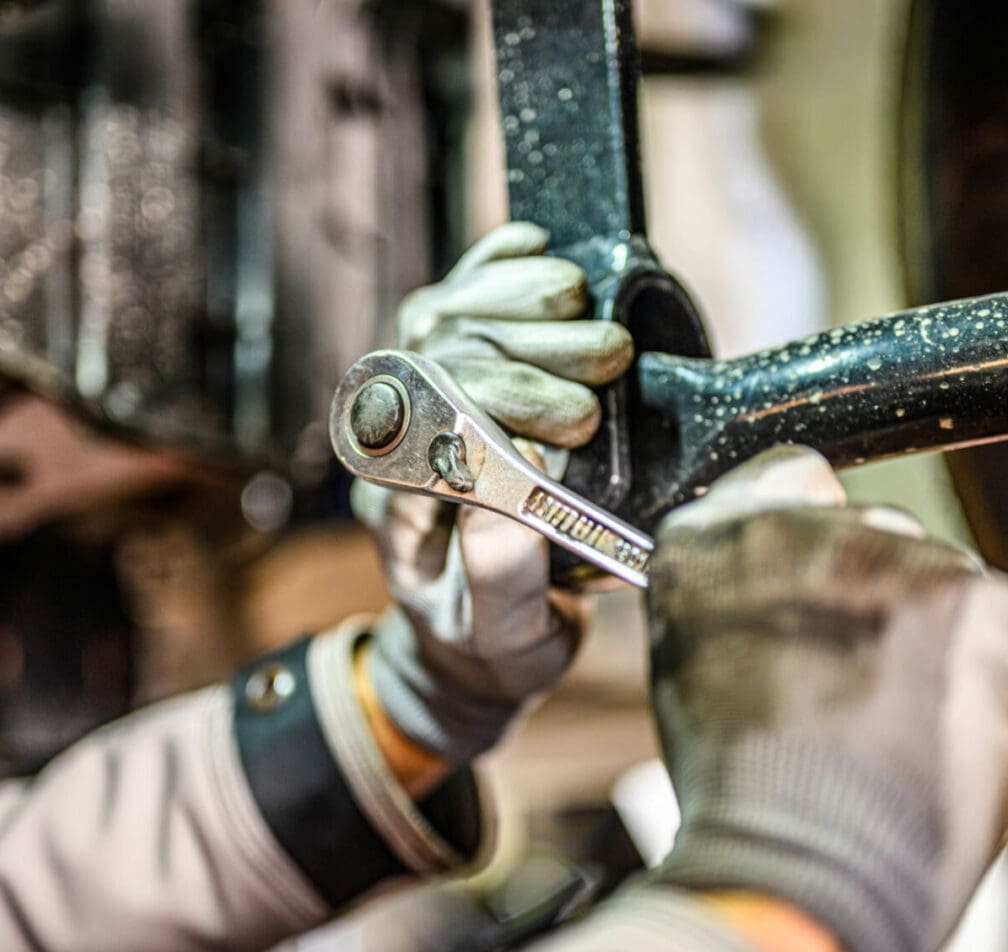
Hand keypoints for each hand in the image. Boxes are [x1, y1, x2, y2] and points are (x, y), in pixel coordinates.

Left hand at [354, 222, 632, 761]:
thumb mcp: (500, 640)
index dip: (504, 401)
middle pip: (442, 355)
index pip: (427, 415)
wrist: (473, 644)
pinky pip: (456, 301)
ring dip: (524, 303)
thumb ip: (499, 579)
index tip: (580, 425)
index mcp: (396, 497)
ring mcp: (420, 401)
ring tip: (598, 320)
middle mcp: (396, 439)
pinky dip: (493, 269)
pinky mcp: (454, 376)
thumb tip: (511, 498)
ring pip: (447, 315)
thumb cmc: (487, 646)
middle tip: (611, 360)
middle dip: (532, 348)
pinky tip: (535, 249)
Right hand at [647, 446, 1007, 951]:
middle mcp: (805, 527)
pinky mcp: (986, 599)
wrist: (806, 864)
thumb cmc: (746, 796)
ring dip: (947, 649)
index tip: (833, 595)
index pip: (786, 481)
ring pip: (948, 585)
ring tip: (908, 738)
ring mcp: (900, 556)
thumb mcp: (697, 674)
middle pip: (878, 536)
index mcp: (714, 539)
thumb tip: (807, 606)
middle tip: (870, 693)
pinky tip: (953, 741)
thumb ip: (744, 608)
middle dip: (889, 603)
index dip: (818, 546)